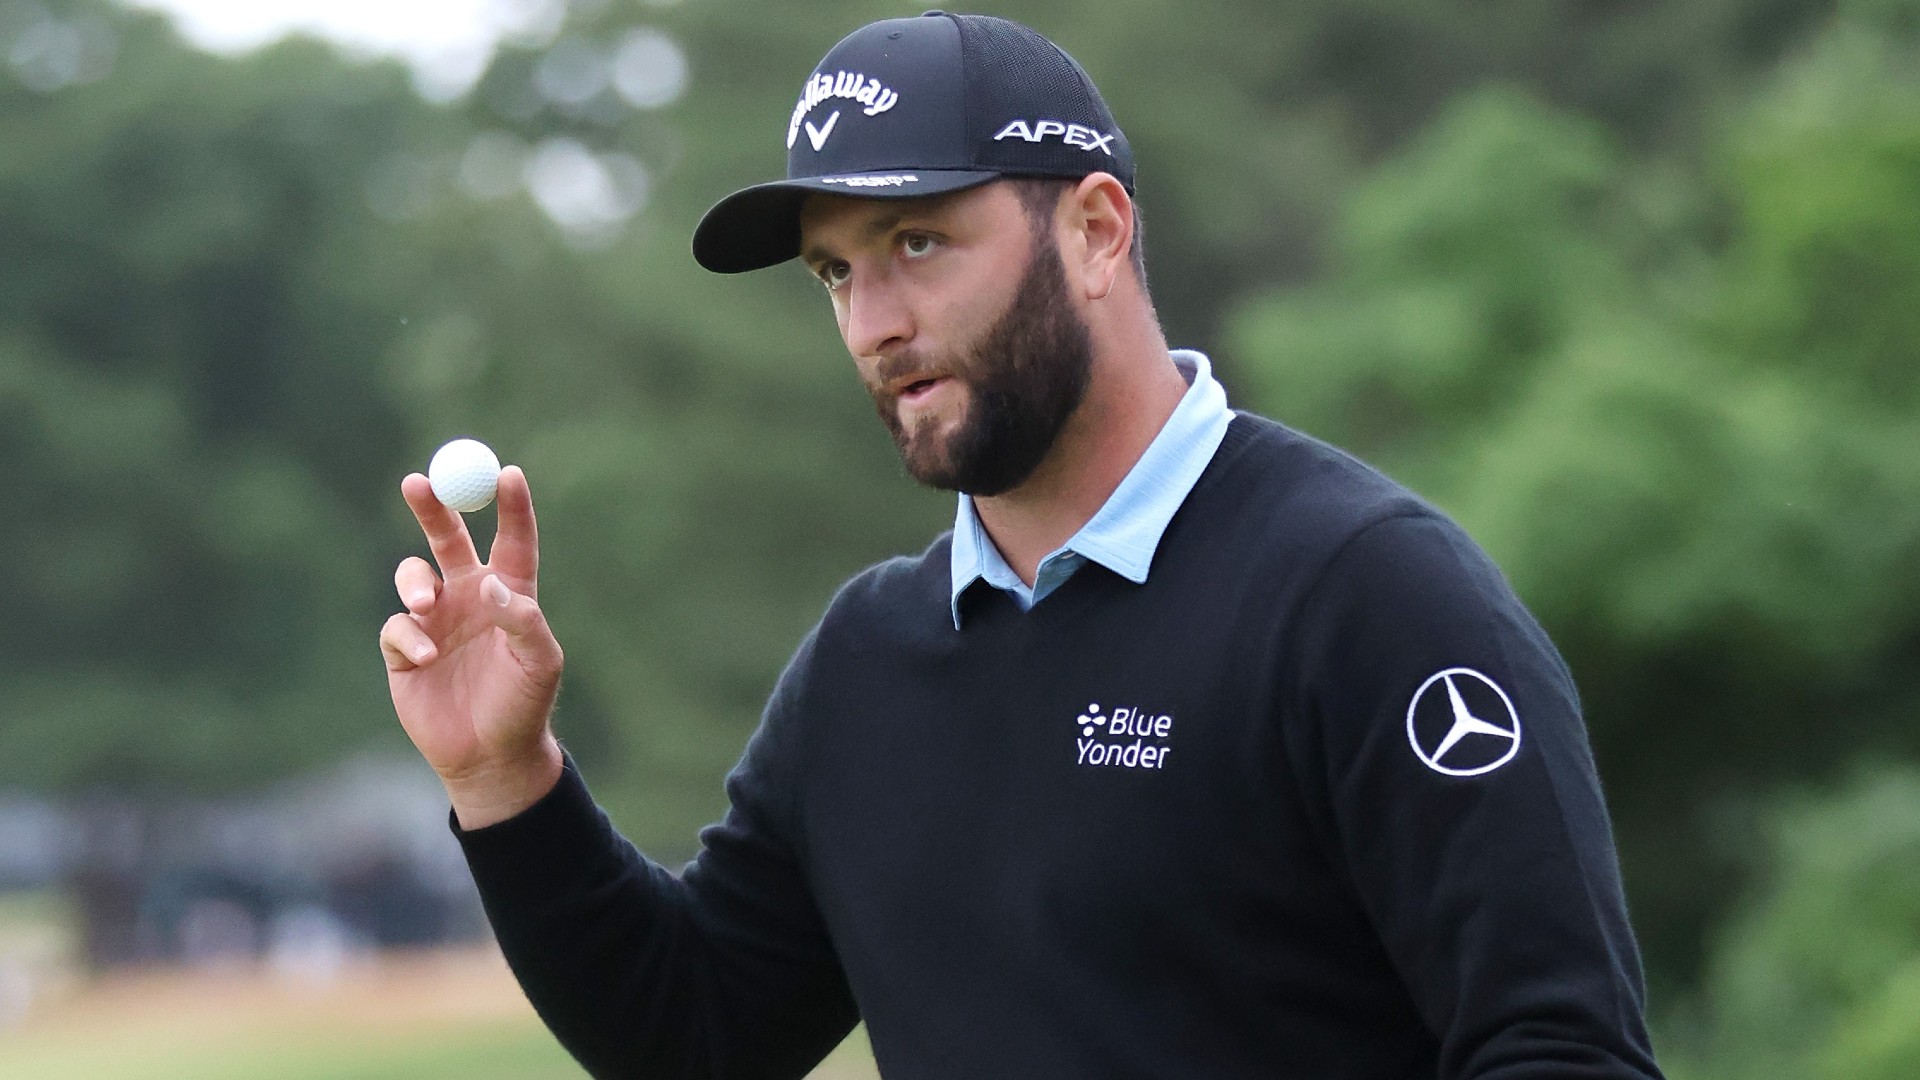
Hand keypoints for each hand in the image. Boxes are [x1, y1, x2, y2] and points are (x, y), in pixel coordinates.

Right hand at [379, 465, 564, 828]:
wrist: (490, 755)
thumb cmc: (524, 705)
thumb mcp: (540, 663)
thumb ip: (523, 619)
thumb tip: (490, 585)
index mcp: (510, 593)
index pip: (512, 540)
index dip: (510, 506)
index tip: (507, 473)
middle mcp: (470, 598)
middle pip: (447, 538)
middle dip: (431, 507)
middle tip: (416, 481)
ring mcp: (435, 621)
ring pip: (411, 576)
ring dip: (413, 584)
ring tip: (425, 607)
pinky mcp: (405, 651)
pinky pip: (396, 627)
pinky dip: (409, 637)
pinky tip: (427, 659)